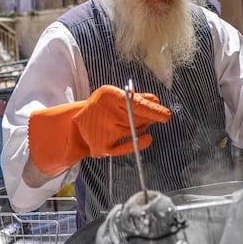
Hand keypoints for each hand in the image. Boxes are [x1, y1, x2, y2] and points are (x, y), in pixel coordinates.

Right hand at [28, 85, 171, 175]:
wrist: (76, 125)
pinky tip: (147, 138)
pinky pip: (127, 147)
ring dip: (142, 127)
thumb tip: (156, 100)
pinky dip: (139, 143)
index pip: (135, 103)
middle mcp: (104, 113)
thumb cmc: (101, 107)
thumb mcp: (115, 96)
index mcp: (108, 96)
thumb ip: (136, 97)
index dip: (153, 110)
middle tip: (159, 116)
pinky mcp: (103, 147)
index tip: (166, 115)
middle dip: (150, 117)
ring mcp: (103, 131)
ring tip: (138, 122)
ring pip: (134, 130)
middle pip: (137, 118)